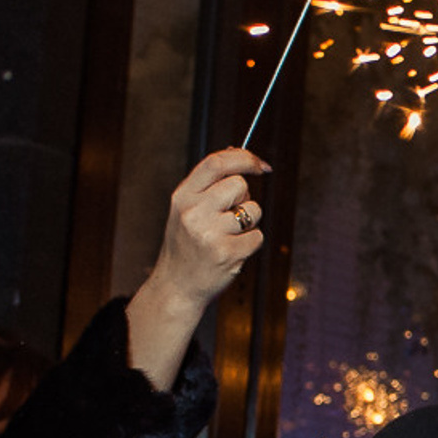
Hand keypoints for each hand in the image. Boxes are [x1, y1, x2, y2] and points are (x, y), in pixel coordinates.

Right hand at [125, 148, 267, 389]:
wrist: (177, 286)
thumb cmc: (186, 244)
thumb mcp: (186, 209)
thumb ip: (208, 183)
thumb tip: (235, 151)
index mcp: (183, 196)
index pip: (216, 163)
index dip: (243, 158)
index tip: (259, 164)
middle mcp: (194, 212)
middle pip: (240, 185)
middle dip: (244, 197)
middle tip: (231, 215)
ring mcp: (210, 233)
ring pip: (253, 211)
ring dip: (249, 222)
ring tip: (228, 236)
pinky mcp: (227, 253)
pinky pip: (257, 237)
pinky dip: (251, 243)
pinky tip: (232, 251)